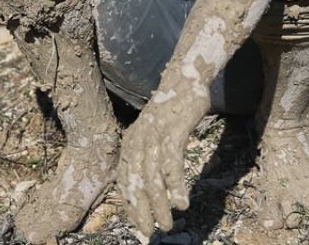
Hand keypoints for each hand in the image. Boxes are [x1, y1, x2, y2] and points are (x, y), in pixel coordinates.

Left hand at [116, 90, 206, 235]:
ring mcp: (154, 138)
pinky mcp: (172, 133)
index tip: (138, 224)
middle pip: (135, 185)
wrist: (184, 79)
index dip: (129, 205)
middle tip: (150, 232)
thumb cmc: (171, 108)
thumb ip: (148, 152)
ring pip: (152, 180)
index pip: (124, 182)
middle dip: (142, 213)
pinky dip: (176, 187)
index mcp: (130, 143)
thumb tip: (150, 179)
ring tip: (168, 224)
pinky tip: (182, 203)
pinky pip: (171, 166)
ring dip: (160, 206)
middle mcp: (137, 142)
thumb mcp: (152, 131)